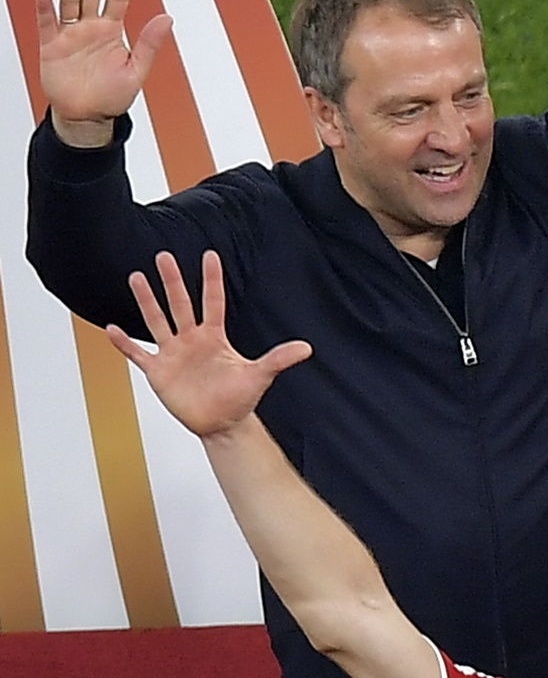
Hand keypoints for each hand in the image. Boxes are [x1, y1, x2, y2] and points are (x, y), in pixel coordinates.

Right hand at [31, 0, 170, 138]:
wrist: (87, 116)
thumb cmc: (112, 96)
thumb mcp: (136, 70)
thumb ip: (149, 44)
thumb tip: (167, 18)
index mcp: (112, 32)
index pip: (119, 0)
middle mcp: (90, 29)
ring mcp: (70, 35)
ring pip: (69, 3)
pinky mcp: (52, 47)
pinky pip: (47, 24)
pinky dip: (45, 9)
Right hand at [104, 251, 308, 440]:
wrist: (222, 423)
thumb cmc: (239, 398)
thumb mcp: (259, 375)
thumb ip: (278, 359)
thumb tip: (307, 348)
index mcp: (214, 337)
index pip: (213, 301)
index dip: (212, 280)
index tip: (209, 254)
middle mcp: (191, 340)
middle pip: (180, 304)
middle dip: (173, 281)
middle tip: (164, 256)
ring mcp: (172, 353)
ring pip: (156, 321)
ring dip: (146, 301)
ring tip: (136, 277)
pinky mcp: (158, 371)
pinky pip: (137, 354)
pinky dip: (124, 343)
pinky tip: (111, 328)